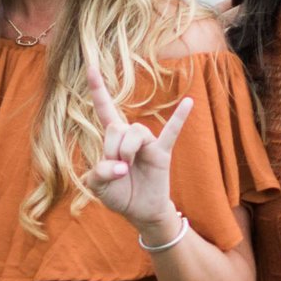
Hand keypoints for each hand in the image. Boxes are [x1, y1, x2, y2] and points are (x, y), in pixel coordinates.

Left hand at [83, 61, 191, 235]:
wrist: (140, 213)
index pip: (105, 109)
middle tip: (116, 170)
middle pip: (116, 126)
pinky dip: (179, 117)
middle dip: (111, 148)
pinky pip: (172, 132)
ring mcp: (148, 144)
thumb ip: (99, 173)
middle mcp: (130, 136)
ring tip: (127, 168)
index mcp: (113, 140)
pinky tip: (188, 102)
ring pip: (135, 132)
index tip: (91, 67)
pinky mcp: (162, 153)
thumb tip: (120, 165)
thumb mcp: (97, 187)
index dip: (98, 90)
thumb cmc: (118, 195)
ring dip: (127, 150)